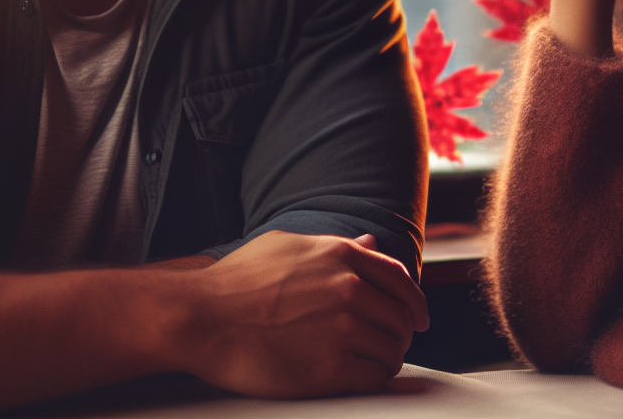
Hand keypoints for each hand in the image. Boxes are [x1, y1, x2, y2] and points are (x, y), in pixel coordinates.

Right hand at [179, 230, 428, 398]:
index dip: (415, 301)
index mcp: (342, 255)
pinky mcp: (330, 368)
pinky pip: (375, 377)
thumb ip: (337, 246)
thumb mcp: (290, 246)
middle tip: (393, 344)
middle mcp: (349, 288)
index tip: (420, 317)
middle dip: (402, 332)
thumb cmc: (238, 280)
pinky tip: (363, 378)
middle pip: (401, 316)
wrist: (202, 317)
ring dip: (389, 358)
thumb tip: (372, 242)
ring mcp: (342, 327)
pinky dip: (376, 379)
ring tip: (376, 364)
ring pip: (392, 348)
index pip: (400, 279)